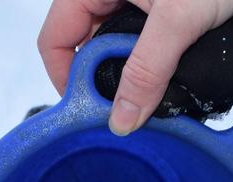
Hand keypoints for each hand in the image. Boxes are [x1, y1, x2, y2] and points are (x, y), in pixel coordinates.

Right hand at [38, 0, 232, 133]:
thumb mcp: (178, 21)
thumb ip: (147, 71)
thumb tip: (121, 118)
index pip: (54, 37)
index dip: (65, 77)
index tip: (88, 109)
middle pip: (84, 45)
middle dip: (103, 79)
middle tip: (128, 107)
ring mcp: (132, 1)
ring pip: (114, 47)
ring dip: (130, 75)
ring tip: (152, 93)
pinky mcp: (157, 10)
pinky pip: (140, 44)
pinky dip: (150, 65)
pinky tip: (167, 78)